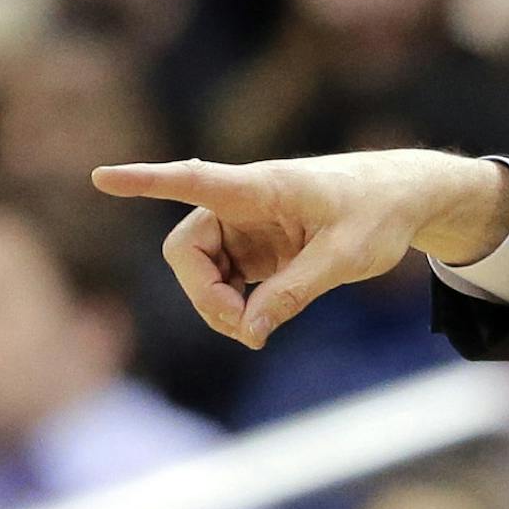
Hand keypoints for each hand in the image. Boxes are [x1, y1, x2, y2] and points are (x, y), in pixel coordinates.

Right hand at [91, 151, 508, 348]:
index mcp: (263, 186)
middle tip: (245, 329)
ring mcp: (245, 226)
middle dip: (203, 294)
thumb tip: (250, 331)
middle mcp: (243, 202)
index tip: (102, 177)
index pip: (194, 179)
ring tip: (258, 330)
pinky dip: (234, 306)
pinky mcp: (255, 248)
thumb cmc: (380, 212)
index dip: (146, 181)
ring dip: (218, 305)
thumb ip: (297, 291)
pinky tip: (259, 321)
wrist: (407, 197)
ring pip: (200, 271)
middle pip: (187, 250)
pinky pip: (223, 281)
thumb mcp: (348, 256)